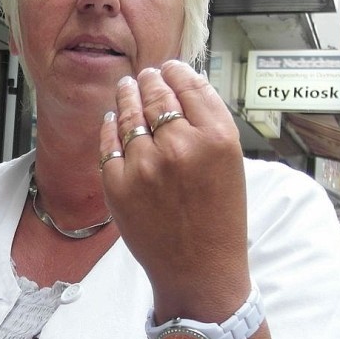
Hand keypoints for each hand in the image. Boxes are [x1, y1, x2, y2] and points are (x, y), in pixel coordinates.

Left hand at [99, 60, 249, 315]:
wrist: (199, 270)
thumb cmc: (220, 219)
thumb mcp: (231, 164)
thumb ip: (207, 124)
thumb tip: (179, 87)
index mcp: (217, 139)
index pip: (190, 86)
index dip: (177, 72)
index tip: (170, 68)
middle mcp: (180, 147)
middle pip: (157, 95)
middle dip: (149, 80)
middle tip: (145, 75)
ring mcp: (144, 165)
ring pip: (129, 114)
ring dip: (126, 95)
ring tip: (126, 87)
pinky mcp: (117, 184)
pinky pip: (108, 143)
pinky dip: (110, 127)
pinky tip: (112, 119)